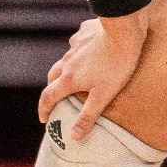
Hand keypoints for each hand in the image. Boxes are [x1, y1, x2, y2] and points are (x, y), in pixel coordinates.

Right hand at [38, 13, 147, 140]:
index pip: (49, 96)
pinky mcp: (85, 32)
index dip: (44, 109)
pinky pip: (78, 43)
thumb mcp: (103, 96)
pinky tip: (90, 51)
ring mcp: (75, 44)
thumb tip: (73, 136)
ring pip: (66, 59)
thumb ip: (88, 116)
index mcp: (69, 78)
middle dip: (52, 88)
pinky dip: (80, 51)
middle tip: (57, 98)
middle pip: (53, 76)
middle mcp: (67, 61)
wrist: (123, 30)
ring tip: (76, 75)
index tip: (44, 119)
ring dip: (66, 69)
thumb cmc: (116, 65)